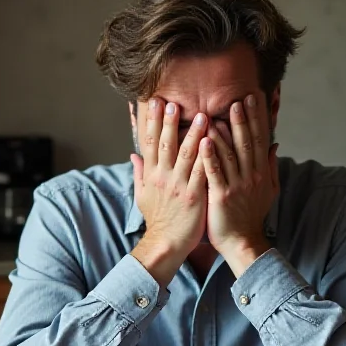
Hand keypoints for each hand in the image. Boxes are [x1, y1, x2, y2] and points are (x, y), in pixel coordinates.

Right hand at [132, 98, 207, 262]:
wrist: (167, 243)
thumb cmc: (158, 219)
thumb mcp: (143, 195)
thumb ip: (139, 173)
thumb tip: (133, 155)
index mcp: (151, 174)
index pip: (150, 142)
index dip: (153, 121)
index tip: (156, 102)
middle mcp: (163, 177)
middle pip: (165, 144)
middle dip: (169, 121)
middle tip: (174, 102)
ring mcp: (178, 185)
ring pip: (185, 155)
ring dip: (193, 134)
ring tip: (202, 116)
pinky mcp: (194, 196)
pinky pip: (200, 173)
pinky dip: (206, 157)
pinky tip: (212, 144)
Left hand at [201, 93, 278, 275]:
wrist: (243, 242)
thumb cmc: (252, 216)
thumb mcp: (269, 190)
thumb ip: (271, 166)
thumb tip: (275, 145)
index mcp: (261, 173)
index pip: (260, 139)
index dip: (257, 119)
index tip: (254, 99)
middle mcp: (251, 176)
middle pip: (247, 143)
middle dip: (243, 120)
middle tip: (239, 99)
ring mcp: (237, 186)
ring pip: (231, 154)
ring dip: (225, 133)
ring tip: (219, 113)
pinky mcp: (221, 196)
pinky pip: (215, 172)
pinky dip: (210, 156)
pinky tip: (204, 140)